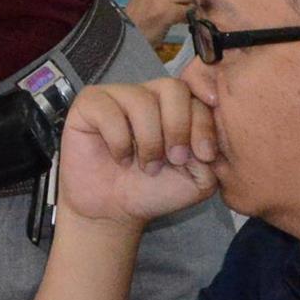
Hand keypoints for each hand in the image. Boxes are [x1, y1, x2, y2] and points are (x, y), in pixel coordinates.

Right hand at [57, 72, 219, 227]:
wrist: (113, 211)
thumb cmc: (153, 190)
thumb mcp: (198, 178)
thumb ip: (210, 154)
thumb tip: (208, 136)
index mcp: (176, 108)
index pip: (197, 96)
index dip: (204, 124)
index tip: (204, 155)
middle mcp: (148, 95)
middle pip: (172, 88)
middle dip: (178, 127)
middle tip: (174, 159)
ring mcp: (117, 96)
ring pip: (141, 100)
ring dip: (149, 140)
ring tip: (147, 166)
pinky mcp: (89, 104)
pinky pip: (108, 109)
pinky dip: (118, 139)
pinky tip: (119, 158)